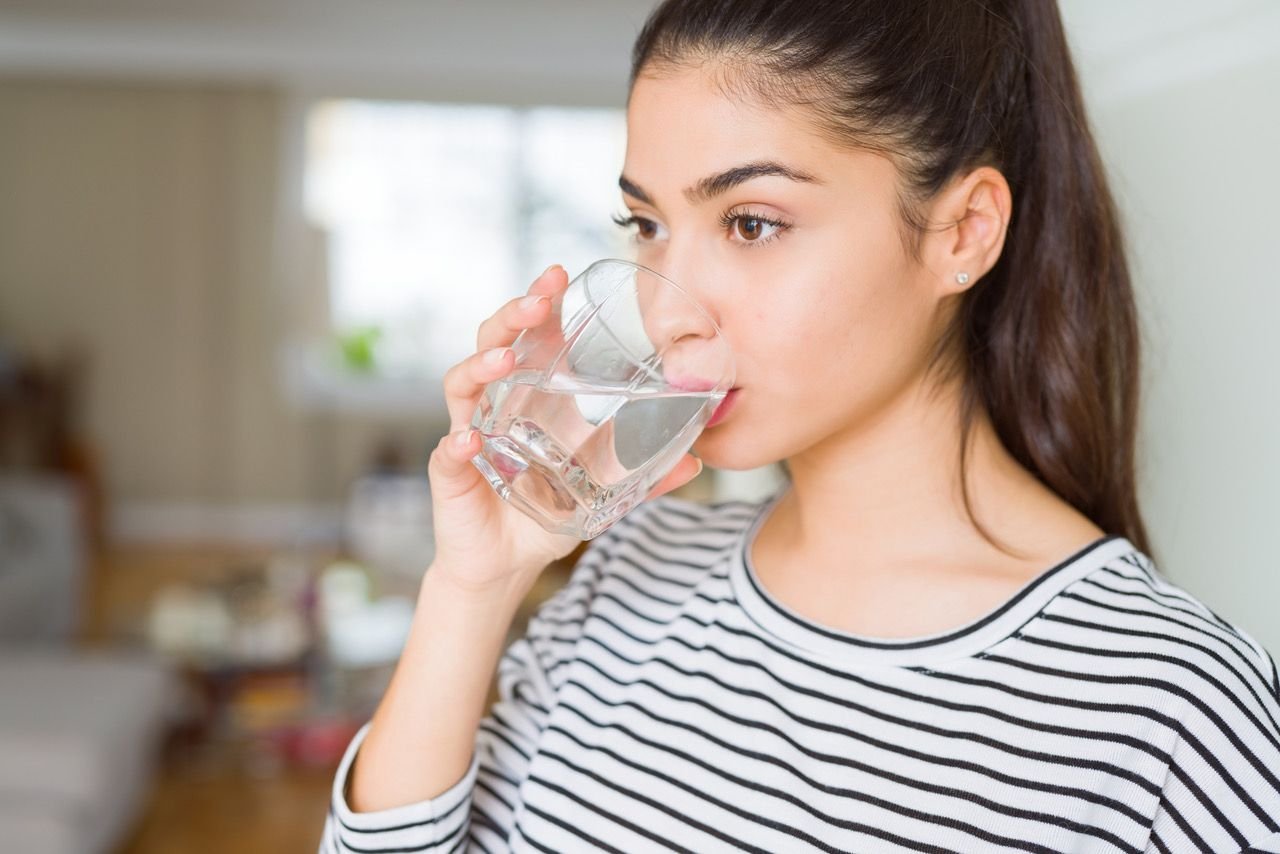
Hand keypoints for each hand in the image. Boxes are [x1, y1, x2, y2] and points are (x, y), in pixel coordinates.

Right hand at [426, 264, 702, 593]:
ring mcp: (469, 434)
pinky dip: (456, 445)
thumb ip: (645, 477)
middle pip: (492, 344)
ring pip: (462, 385)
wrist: (504, 566)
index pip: (530, 338)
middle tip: (536, 301)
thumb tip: (697, 462)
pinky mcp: (451, 474)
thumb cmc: (544, 516)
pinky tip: (469, 441)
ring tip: (504, 360)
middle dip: (512, 317)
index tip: (558, 275)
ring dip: (480, 366)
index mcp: (527, 398)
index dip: (540, 304)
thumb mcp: (603, 495)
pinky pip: (448, 453)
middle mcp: (493, 406)